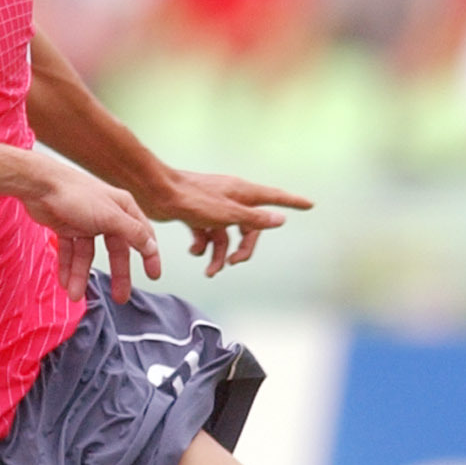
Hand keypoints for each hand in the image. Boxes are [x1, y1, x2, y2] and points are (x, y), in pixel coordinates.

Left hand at [20, 159, 161, 301]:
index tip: (153, 275)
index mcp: (123, 208)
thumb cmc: (76, 193)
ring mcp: (85, 222)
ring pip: (88, 255)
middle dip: (117, 275)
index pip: (143, 235)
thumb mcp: (110, 216)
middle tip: (119, 297)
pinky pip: (70, 252)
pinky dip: (67, 267)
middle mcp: (106, 215)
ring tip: (75, 295)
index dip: (150, 256)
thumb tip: (151, 247)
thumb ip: (133, 233)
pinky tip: (64, 282)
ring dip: (81, 275)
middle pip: (116, 250)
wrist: (40, 186)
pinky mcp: (66, 227)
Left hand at [142, 168, 311, 277]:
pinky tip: (194, 252)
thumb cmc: (191, 200)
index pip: (274, 197)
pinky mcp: (195, 214)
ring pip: (226, 236)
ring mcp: (212, 207)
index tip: (310, 204)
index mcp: (242, 193)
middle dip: (244, 248)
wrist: (155, 193)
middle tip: (234, 263)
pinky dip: (202, 246)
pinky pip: (207, 234)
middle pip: (249, 227)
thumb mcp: (226, 214)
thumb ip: (253, 219)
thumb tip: (280, 220)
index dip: (292, 202)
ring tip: (211, 271)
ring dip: (220, 255)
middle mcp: (230, 198)